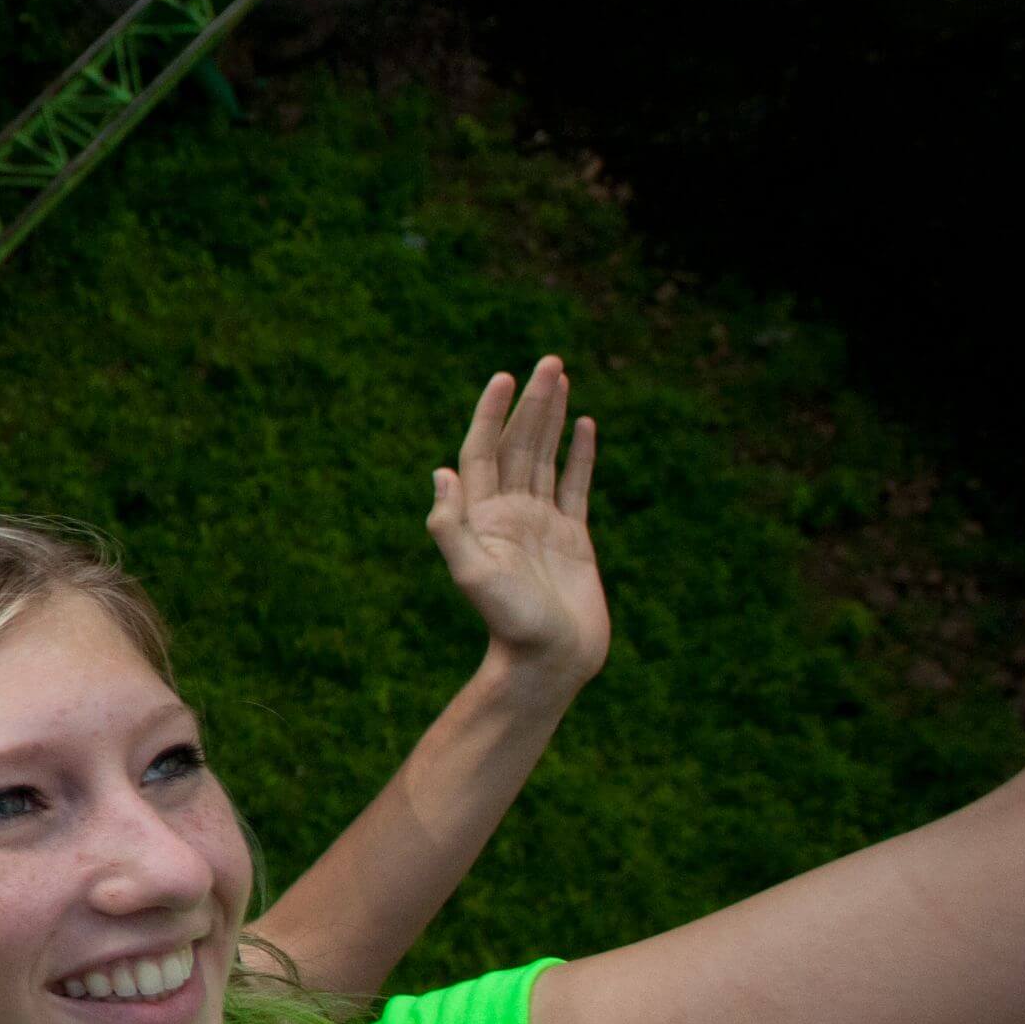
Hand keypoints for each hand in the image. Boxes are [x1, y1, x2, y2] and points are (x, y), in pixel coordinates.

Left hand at [429, 356, 607, 694]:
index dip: (491, 414)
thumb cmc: (509, 624)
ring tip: (562, 378)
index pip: (483, 451)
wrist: (548, 661)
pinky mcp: (572, 537)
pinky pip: (576, 486)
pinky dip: (580, 455)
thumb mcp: (472, 574)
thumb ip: (451, 526)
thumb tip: (440, 473)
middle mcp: (508, 513)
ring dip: (552, 419)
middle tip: (549, 362)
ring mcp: (541, 523)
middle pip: (518, 445)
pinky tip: (584, 426)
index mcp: (482, 516)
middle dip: (532, 404)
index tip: (504, 377)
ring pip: (546, 458)